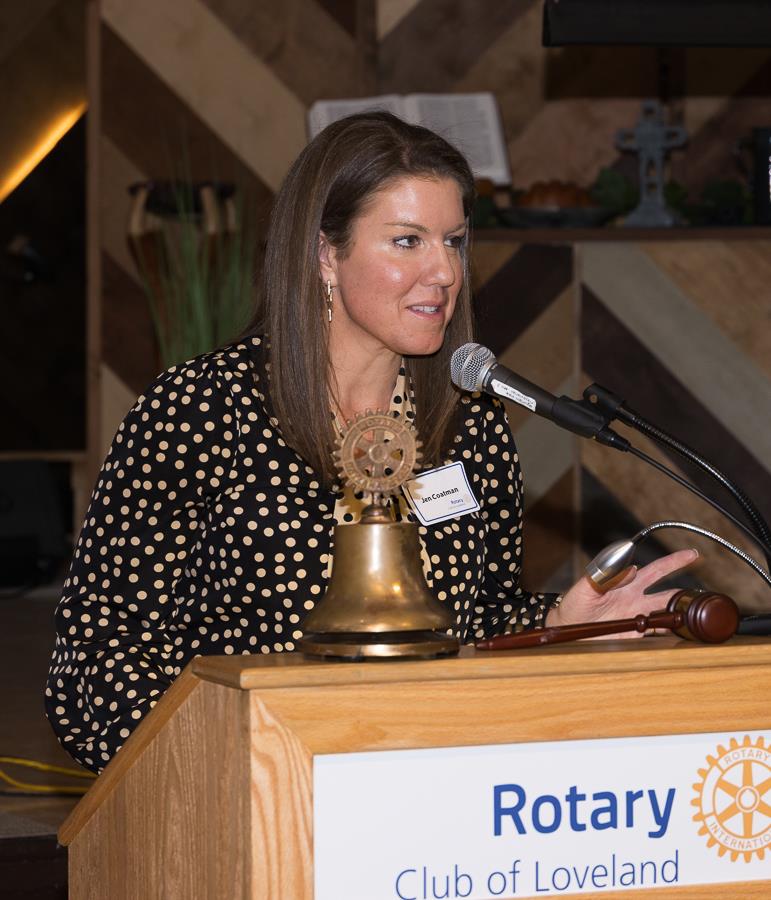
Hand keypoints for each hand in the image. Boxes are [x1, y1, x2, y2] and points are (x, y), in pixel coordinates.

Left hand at [546, 548, 699, 637]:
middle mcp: (635, 600)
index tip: (689, 555)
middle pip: (668, 591)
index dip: (672, 562)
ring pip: (667, 614)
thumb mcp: (585, 588)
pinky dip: (672, 633)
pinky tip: (685, 634)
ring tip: (701, 612)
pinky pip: (658, 634)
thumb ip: (605, 577)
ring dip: (683, 613)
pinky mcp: (635, 636)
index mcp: (626, 584)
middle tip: (708, 589)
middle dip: (688, 586)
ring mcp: (637, 618)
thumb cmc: (572, 606)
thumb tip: (631, 569)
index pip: (655, 569)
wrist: (565, 630)